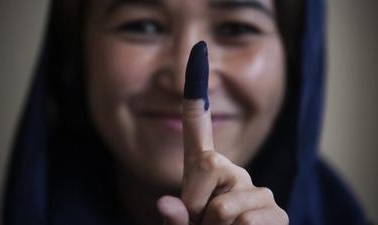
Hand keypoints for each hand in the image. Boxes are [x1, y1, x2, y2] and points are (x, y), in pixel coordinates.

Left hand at [157, 99, 287, 224]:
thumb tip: (165, 203)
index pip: (198, 132)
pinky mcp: (277, 213)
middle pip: (208, 164)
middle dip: (196, 205)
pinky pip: (245, 221)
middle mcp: (235, 172)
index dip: (195, 103)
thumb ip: (175, 218)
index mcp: (207, 171)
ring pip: (222, 207)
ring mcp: (259, 191)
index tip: (195, 64)